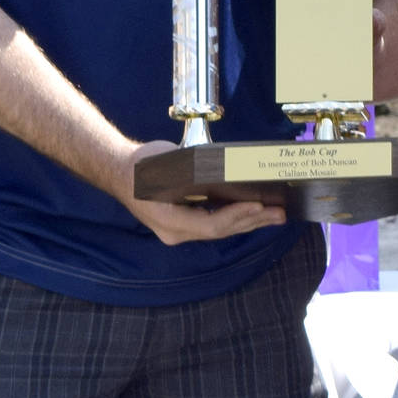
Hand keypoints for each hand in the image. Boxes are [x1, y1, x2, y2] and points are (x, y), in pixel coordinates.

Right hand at [117, 140, 287, 245]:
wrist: (118, 171)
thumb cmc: (141, 166)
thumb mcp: (165, 165)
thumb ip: (192, 172)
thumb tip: (227, 171)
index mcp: (169, 221)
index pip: (210, 225)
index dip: (236, 216)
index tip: (258, 205)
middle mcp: (175, 232)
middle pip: (221, 231)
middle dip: (252, 221)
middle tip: (279, 213)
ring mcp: (180, 231)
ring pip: (220, 230)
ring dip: (249, 222)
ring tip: (275, 215)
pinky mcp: (185, 223)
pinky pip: (214, 224)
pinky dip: (235, 218)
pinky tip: (255, 212)